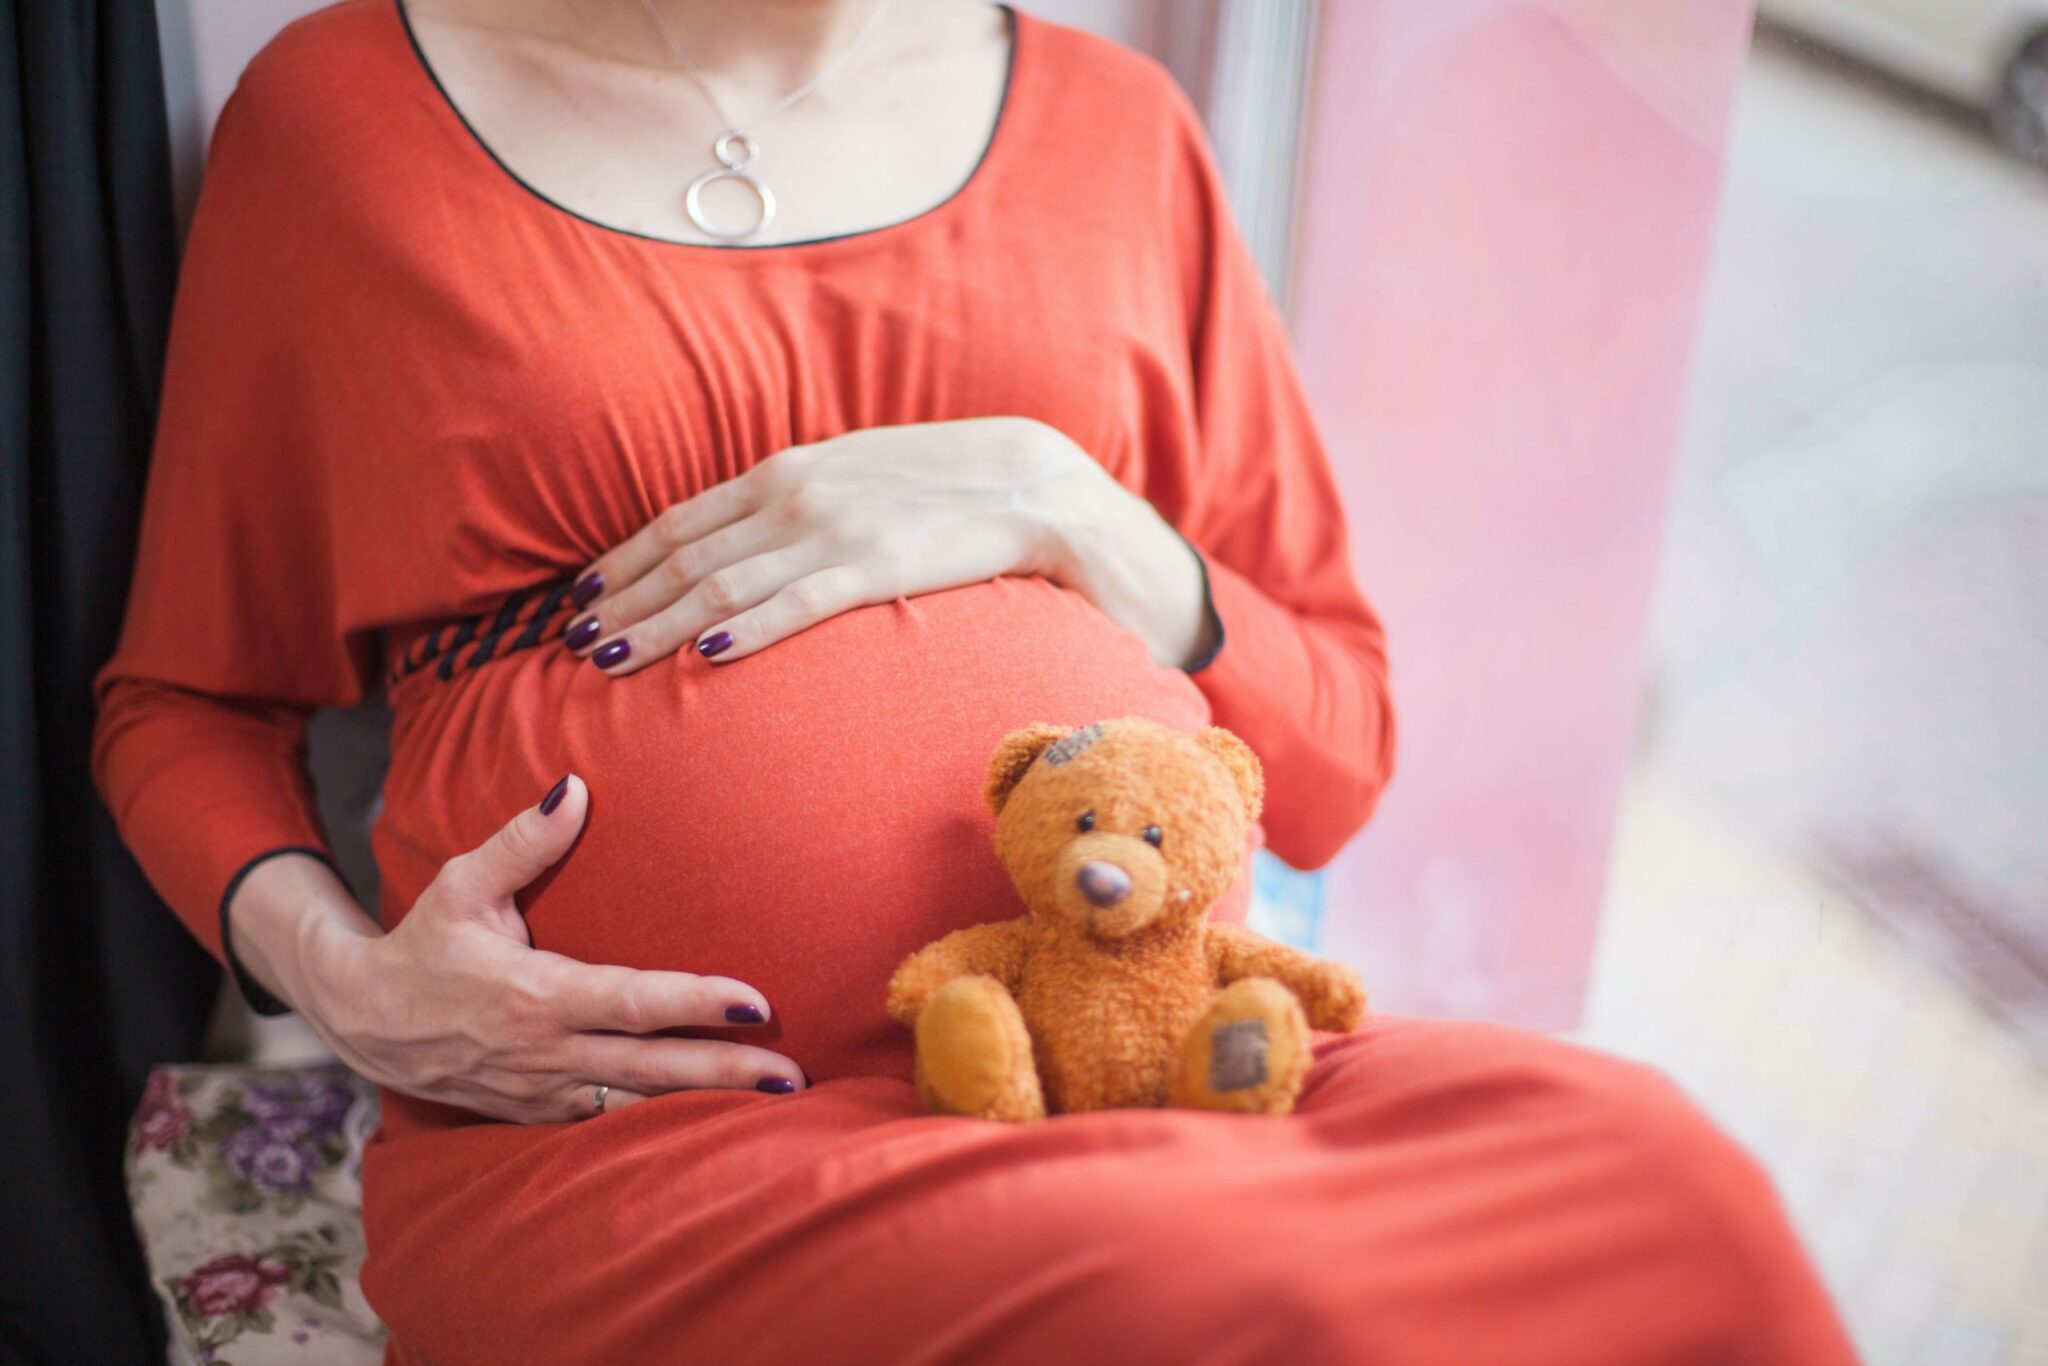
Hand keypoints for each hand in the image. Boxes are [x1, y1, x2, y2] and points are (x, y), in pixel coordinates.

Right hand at [255, 776, 804, 1122]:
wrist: (363, 1019)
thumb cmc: (422, 943)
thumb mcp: (462, 885)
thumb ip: (524, 842)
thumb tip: (575, 787)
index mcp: (536, 995)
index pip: (634, 1002)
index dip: (697, 1002)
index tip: (756, 1002)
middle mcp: (547, 1050)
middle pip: (653, 1067)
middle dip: (725, 1072)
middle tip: (791, 1072)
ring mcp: (544, 1089)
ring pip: (638, 1102)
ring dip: (706, 1103)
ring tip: (776, 1096)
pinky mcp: (539, 1110)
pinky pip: (610, 1119)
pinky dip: (662, 1121)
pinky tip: (715, 1117)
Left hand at [561, 417, 1215, 671]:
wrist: (1040, 485)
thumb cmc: (947, 491)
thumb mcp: (858, 483)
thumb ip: (801, 510)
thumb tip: (750, 552)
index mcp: (788, 470)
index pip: (682, 521)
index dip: (625, 562)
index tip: (581, 598)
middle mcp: (797, 492)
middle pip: (686, 555)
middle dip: (623, 600)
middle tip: (569, 643)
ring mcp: (836, 527)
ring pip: (723, 582)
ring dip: (657, 622)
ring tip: (607, 657)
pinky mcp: (880, 564)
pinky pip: (795, 602)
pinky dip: (743, 627)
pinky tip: (701, 655)